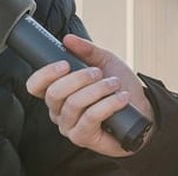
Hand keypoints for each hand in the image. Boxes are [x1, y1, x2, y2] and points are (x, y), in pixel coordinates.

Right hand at [26, 34, 154, 156]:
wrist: (142, 110)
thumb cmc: (119, 86)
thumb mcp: (104, 61)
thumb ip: (87, 50)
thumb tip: (68, 39)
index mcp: (57, 92)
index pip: (34, 86)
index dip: (44, 74)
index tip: (65, 63)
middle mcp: (58, 111)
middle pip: (54, 93)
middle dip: (79, 78)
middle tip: (98, 72)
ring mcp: (68, 126)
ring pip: (73, 104)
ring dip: (97, 90)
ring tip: (114, 83)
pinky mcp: (82, 138)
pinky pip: (90, 118)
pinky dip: (107, 104)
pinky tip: (121, 97)